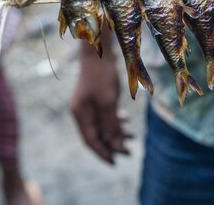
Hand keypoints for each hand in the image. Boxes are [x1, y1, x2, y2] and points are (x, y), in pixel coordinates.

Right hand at [70, 47, 131, 164]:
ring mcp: (88, 103)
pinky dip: (115, 119)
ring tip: (133, 136)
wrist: (100, 50)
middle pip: (97, 134)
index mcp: (80, 114)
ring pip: (103, 124)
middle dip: (113, 144)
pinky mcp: (96, 96)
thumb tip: (115, 146)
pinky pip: (105, 114)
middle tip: (129, 152)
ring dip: (117, 131)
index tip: (115, 163)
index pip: (91, 140)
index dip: (103, 153)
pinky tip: (125, 120)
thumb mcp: (109, 103)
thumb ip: (111, 125)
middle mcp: (81, 111)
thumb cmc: (102, 75)